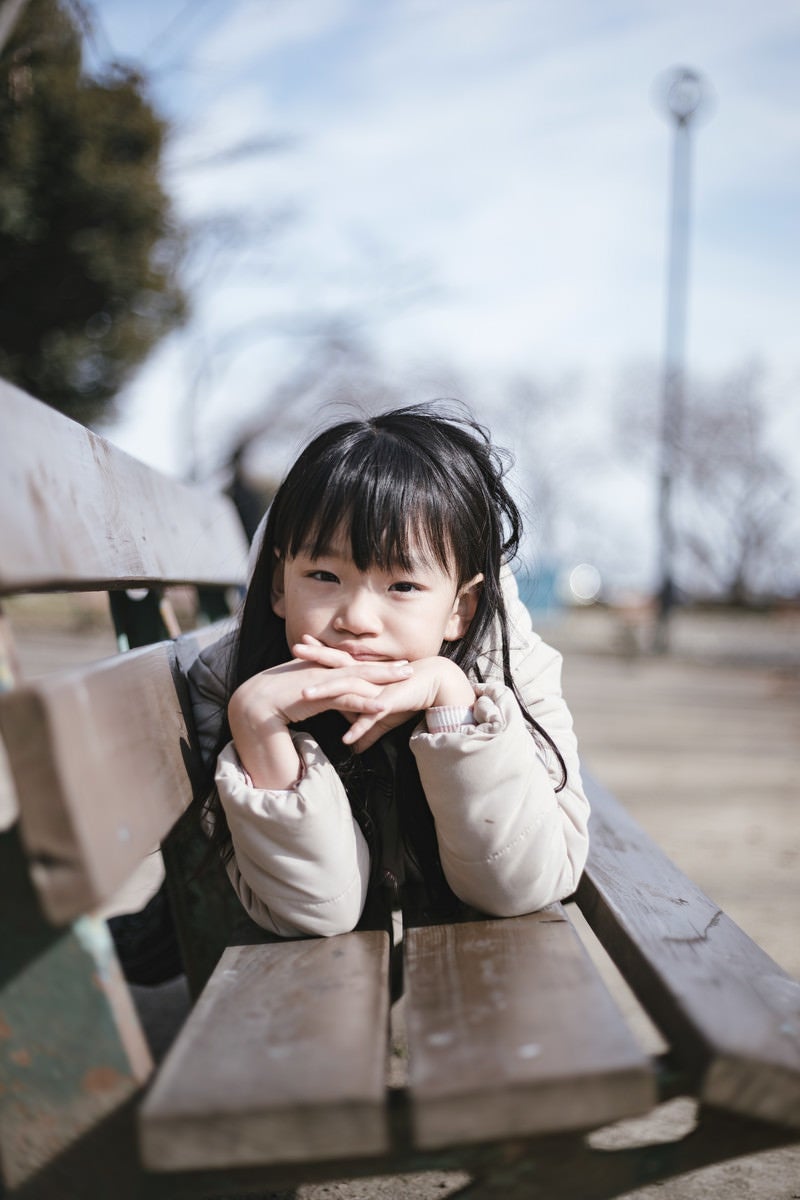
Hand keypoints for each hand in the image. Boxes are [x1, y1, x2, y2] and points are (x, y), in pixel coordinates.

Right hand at [229, 652, 411, 786]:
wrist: (251, 708)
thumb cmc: (271, 707)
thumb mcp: (297, 699)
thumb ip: (313, 697)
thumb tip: (322, 701)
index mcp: (315, 670)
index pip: (348, 666)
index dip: (371, 666)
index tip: (392, 665)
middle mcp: (319, 670)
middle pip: (358, 667)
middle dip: (385, 667)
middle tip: (410, 667)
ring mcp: (318, 681)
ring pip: (357, 679)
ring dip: (383, 680)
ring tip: (406, 682)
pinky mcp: (315, 696)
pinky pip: (344, 699)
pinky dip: (364, 702)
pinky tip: (383, 706)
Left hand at [293, 638, 474, 752]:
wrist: (435, 685)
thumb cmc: (407, 696)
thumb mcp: (382, 716)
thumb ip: (366, 730)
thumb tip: (353, 748)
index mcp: (363, 676)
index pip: (336, 663)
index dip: (317, 655)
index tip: (297, 647)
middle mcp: (367, 679)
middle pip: (336, 667)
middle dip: (315, 658)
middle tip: (294, 649)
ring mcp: (376, 691)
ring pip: (348, 691)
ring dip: (326, 693)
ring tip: (304, 696)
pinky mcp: (389, 704)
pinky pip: (371, 717)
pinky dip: (359, 727)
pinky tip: (347, 739)